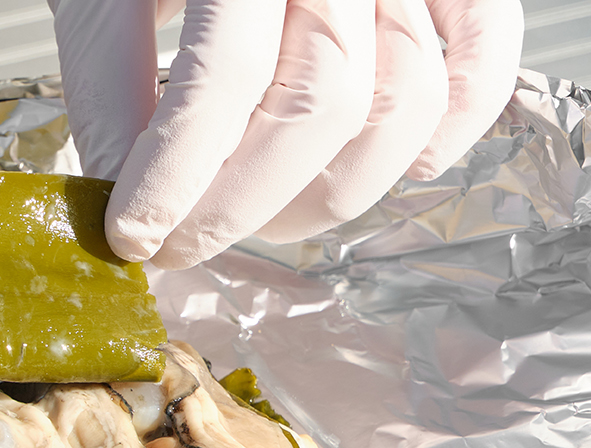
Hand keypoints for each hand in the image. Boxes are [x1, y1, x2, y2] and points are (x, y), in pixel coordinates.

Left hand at [51, 0, 523, 268]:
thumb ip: (107, 79)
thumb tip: (118, 193)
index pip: (223, 77)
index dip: (175, 176)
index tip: (132, 235)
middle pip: (319, 106)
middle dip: (239, 205)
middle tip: (176, 244)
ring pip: (402, 104)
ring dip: (322, 194)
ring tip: (249, 216)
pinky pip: (482, 60)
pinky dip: (441, 136)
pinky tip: (366, 175)